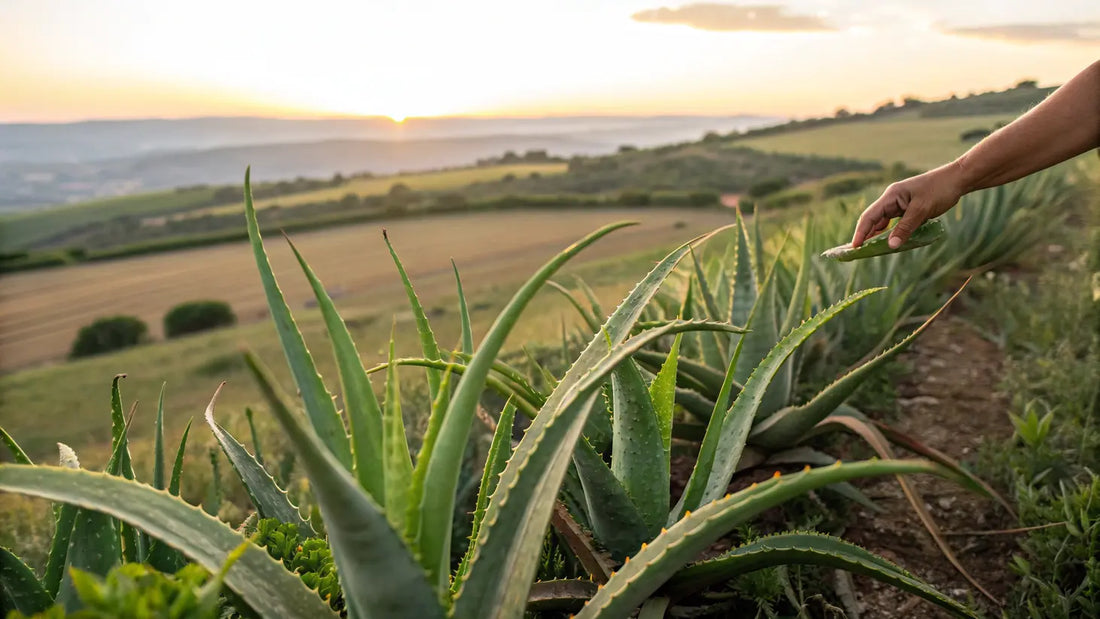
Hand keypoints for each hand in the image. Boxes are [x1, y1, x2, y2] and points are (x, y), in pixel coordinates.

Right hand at [851, 162, 967, 248]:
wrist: (957, 180)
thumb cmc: (939, 190)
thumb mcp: (921, 210)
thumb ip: (905, 228)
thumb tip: (890, 246)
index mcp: (891, 196)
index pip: (870, 216)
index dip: (860, 232)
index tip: (854, 247)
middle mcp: (892, 200)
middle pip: (873, 220)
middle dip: (865, 235)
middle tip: (858, 253)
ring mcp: (900, 204)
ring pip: (883, 223)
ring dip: (877, 236)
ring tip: (869, 251)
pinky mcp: (908, 209)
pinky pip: (895, 223)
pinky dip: (891, 233)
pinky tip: (889, 243)